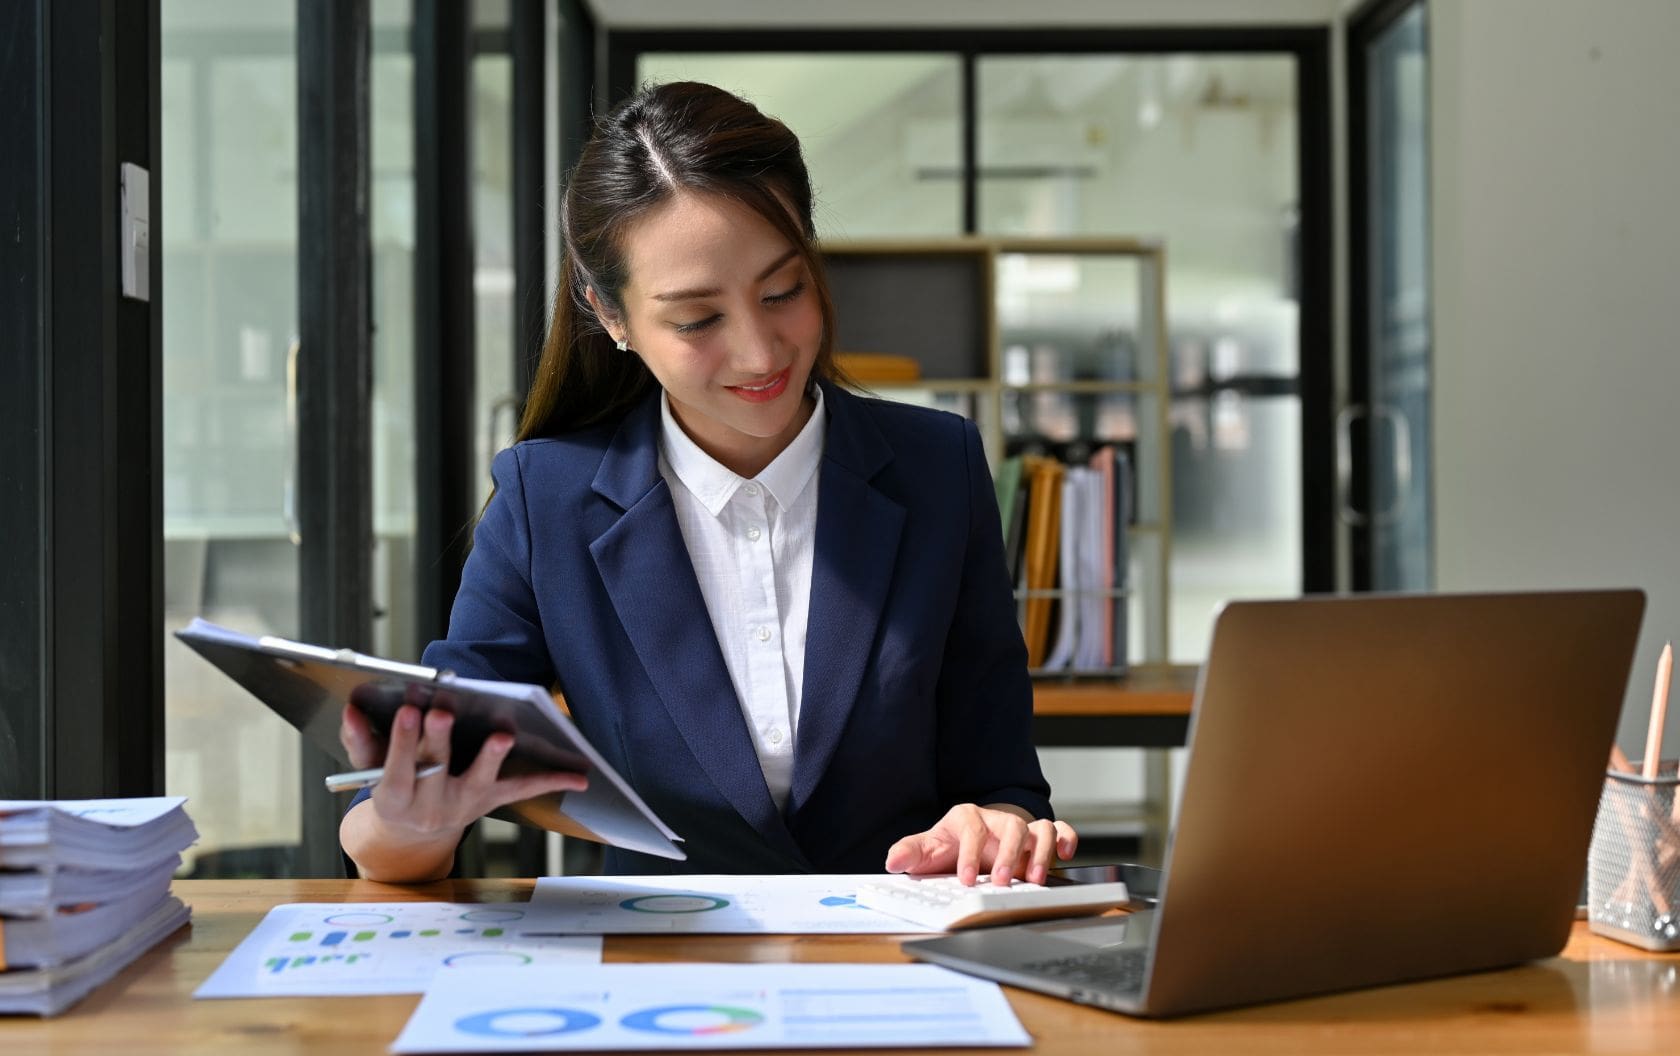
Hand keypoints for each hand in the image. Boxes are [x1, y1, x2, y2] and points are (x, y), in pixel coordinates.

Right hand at [338, 698, 587, 844]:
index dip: (403, 740)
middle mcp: (430, 806)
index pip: (397, 768)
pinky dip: (550, 781)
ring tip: (502, 734)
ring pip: (478, 780)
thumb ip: (359, 740)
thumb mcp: (367, 769)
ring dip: (491, 757)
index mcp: (395, 797)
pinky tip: (580, 775)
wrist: (412, 836)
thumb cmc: (393, 787)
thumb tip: (352, 708)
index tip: (408, 709)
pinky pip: (520, 790)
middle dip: (437, 738)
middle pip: (435, 768)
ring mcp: (463, 804)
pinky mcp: (489, 801)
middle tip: (442, 711)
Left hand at [884, 803, 1077, 886]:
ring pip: (1040, 828)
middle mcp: (997, 820)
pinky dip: (1066, 839)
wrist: (971, 841)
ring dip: (1040, 853)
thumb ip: (911, 852)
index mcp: (967, 818)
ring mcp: (1021, 828)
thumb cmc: (951, 846)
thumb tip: (893, 860)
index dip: (969, 854)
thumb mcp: (928, 849)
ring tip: (1033, 879)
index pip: (972, 829)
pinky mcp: (1039, 839)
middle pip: (1011, 827)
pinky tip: (1064, 857)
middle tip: (1002, 882)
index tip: (966, 879)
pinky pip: (1060, 830)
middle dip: (1008, 855)